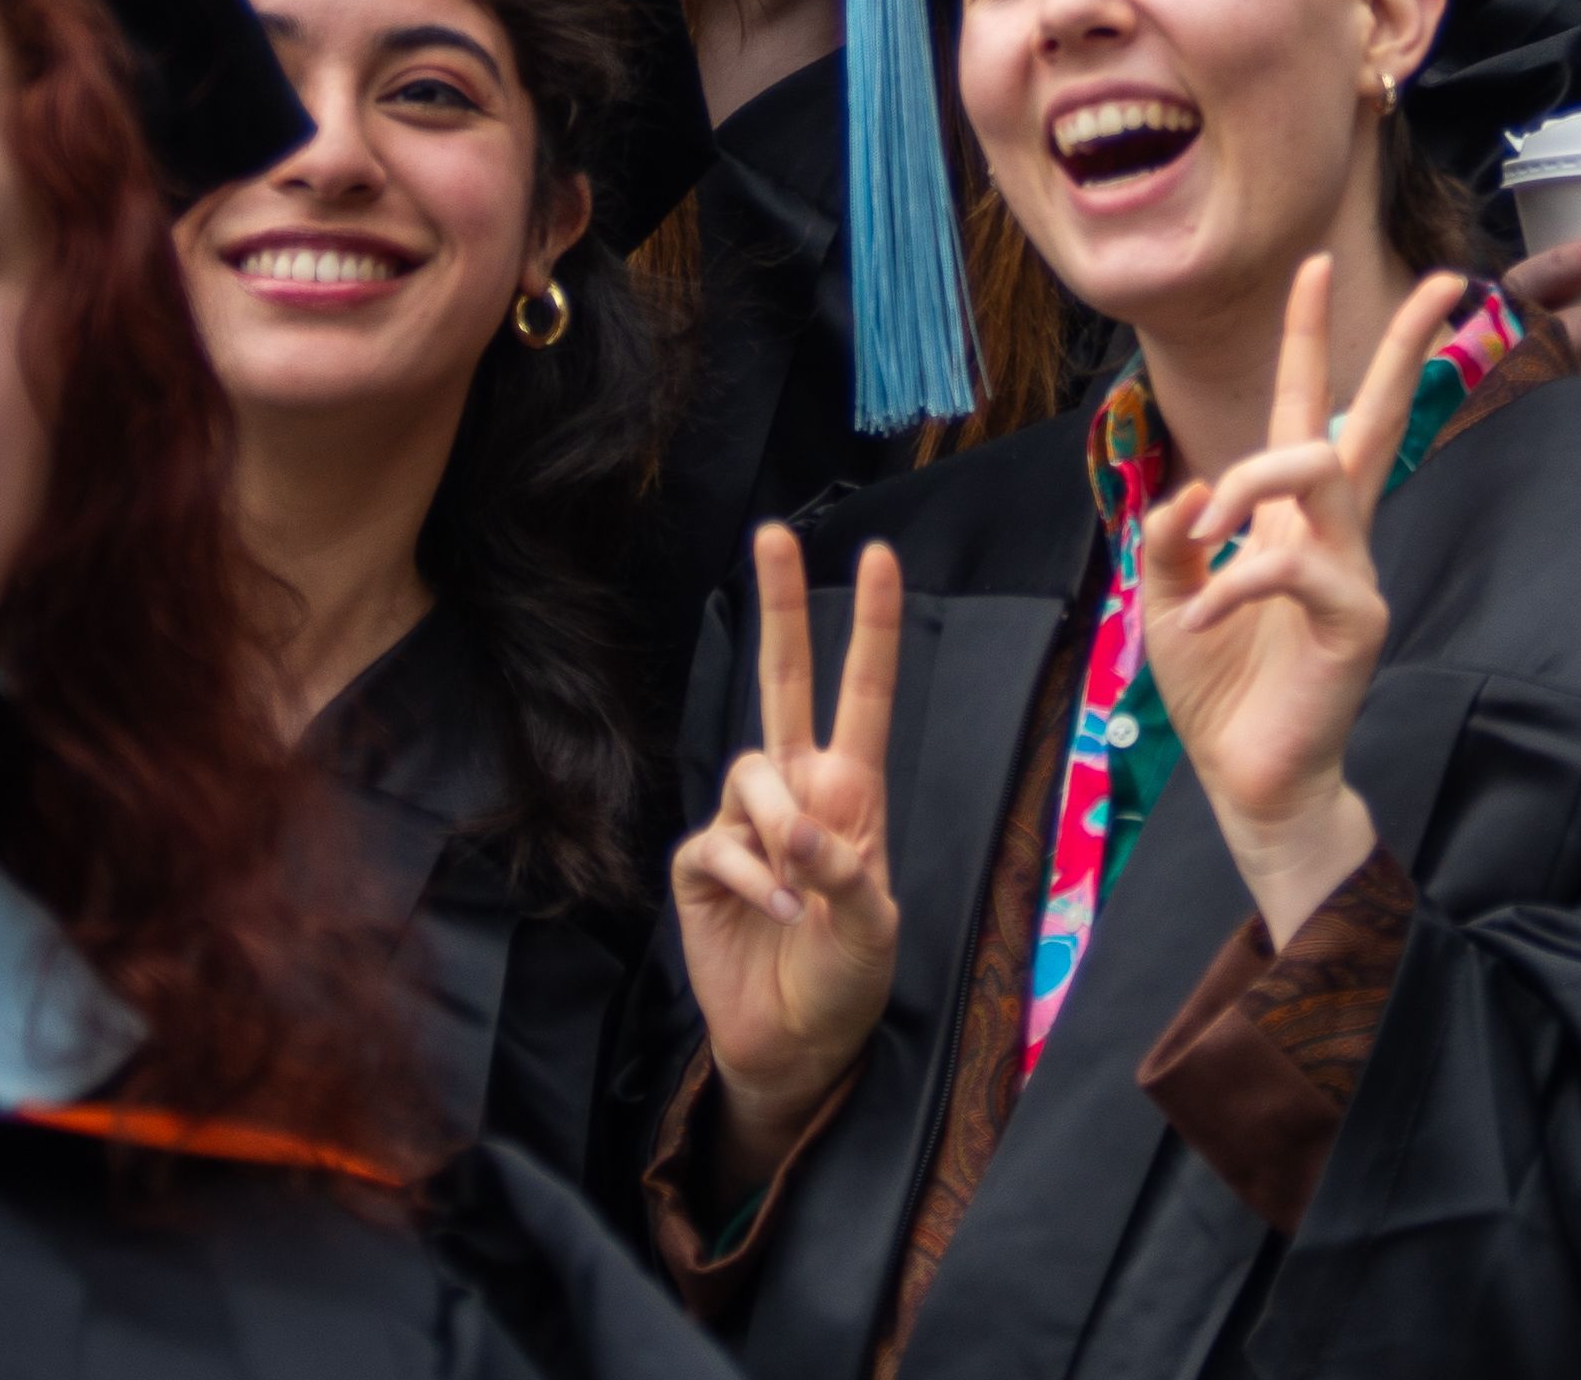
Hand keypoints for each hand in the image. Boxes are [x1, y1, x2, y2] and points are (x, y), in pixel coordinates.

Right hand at [669, 527, 901, 1181]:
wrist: (794, 1046)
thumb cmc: (847, 981)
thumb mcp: (876, 927)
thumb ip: (846, 870)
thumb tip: (796, 827)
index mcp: (852, 794)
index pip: (862, 693)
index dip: (871, 627)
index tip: (880, 557)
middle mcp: (796, 793)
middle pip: (784, 681)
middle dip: (780, 606)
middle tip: (772, 533)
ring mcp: (744, 824)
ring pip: (750, 771)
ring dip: (777, 827)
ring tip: (798, 891)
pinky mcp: (700, 864)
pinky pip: (716, 841)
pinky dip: (748, 876)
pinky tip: (772, 912)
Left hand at [1137, 254, 1454, 942]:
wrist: (1250, 780)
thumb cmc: (1219, 685)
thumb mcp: (1170, 595)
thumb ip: (1175, 534)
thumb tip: (1196, 488)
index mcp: (1289, 517)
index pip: (1305, 407)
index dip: (1307, 338)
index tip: (1316, 266)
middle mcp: (1332, 531)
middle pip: (1378, 418)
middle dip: (1404, 346)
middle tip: (1442, 280)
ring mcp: (1352, 571)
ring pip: (1325, 469)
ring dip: (1259, 471)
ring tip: (1215, 515)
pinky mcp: (1356, 619)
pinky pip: (1293, 565)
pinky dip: (1237, 578)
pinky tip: (1208, 614)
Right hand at [1501, 232, 1580, 433]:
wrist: (1455, 445)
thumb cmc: (1484, 367)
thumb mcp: (1493, 324)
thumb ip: (1536, 297)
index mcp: (1496, 322)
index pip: (1528, 285)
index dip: (1568, 264)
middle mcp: (1513, 362)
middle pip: (1571, 333)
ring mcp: (1536, 410)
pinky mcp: (1563, 447)